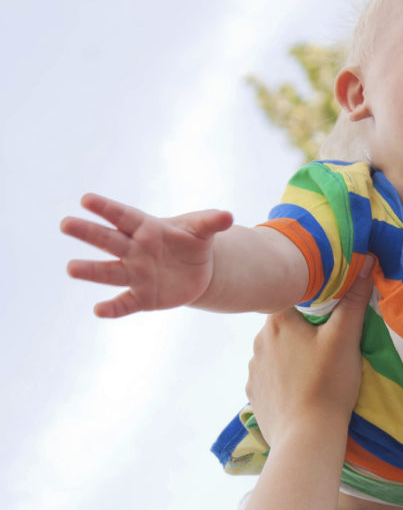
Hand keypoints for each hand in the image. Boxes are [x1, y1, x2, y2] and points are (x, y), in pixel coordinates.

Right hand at [61, 193, 232, 317]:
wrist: (197, 271)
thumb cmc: (192, 243)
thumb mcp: (202, 230)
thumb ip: (212, 222)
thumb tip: (229, 217)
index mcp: (147, 228)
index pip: (124, 216)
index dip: (106, 208)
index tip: (86, 199)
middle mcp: (135, 250)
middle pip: (109, 240)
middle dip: (88, 233)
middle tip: (66, 224)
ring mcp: (136, 274)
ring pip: (110, 272)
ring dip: (91, 270)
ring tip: (71, 267)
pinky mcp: (143, 297)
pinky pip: (125, 303)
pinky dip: (113, 308)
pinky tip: (99, 310)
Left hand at [244, 257, 374, 448]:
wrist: (306, 436)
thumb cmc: (328, 383)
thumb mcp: (346, 338)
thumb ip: (354, 300)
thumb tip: (366, 261)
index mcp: (278, 321)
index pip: (291, 296)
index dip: (311, 299)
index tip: (328, 309)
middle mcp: (259, 341)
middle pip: (283, 324)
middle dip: (302, 329)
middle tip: (328, 341)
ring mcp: (253, 370)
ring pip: (275, 351)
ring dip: (291, 354)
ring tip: (315, 368)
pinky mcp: (254, 394)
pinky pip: (269, 376)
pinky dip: (283, 378)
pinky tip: (301, 388)